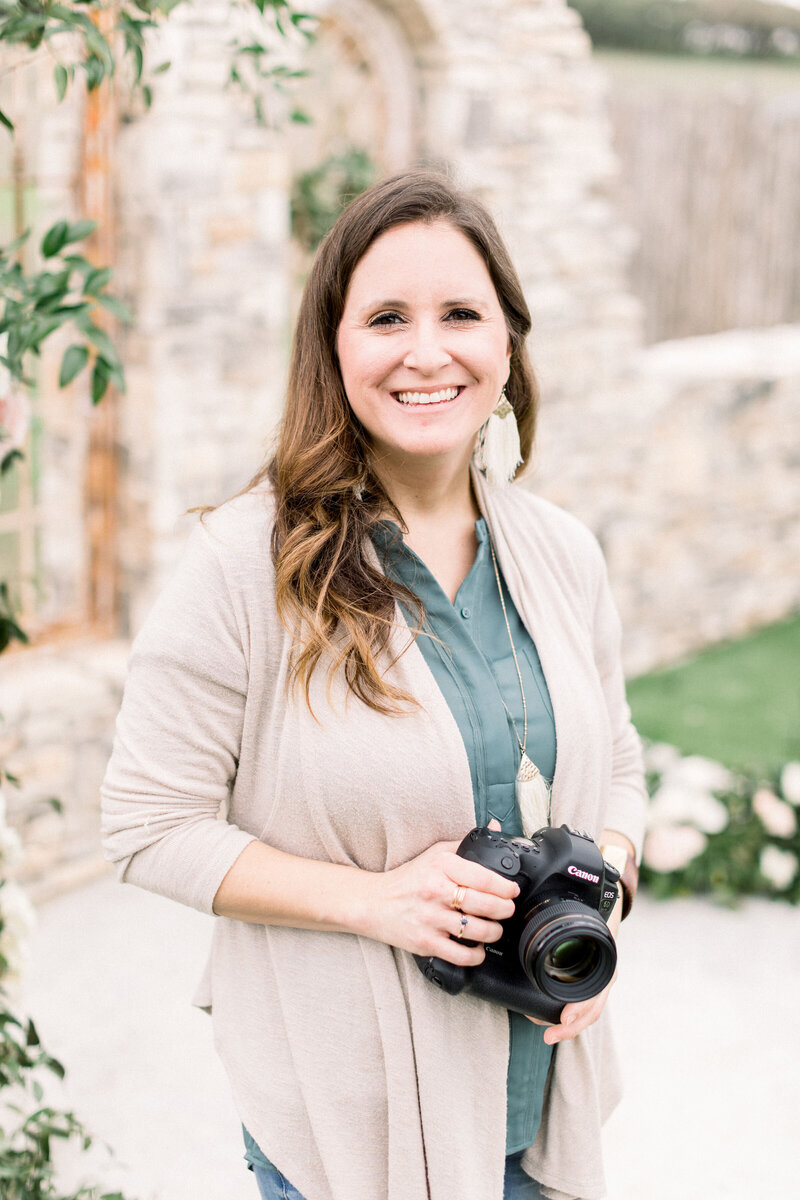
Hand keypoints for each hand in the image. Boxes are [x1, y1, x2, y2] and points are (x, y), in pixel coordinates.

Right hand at [365, 832, 519, 966]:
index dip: (506, 888)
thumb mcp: (435, 854)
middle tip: (507, 910)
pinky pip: (461, 955)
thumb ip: (465, 843)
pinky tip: (477, 947)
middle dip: (505, 910)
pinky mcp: (426, 942)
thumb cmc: (409, 878)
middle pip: (486, 905)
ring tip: (495, 928)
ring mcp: (431, 918)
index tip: (512, 891)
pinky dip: (476, 954)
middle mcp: (436, 891)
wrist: (374, 902)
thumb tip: (494, 827)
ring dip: (495, 932)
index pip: (485, 878)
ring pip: (478, 931)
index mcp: (442, 866)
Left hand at [528, 898, 622, 1044]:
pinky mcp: (587, 986)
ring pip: (585, 1014)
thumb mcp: (591, 918)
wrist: (609, 912)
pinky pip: (580, 1008)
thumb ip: (578, 921)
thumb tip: (553, 915)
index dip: (579, 1010)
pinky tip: (552, 1021)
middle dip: (569, 1028)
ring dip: (566, 1027)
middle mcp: (603, 980)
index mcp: (606, 967)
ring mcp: (596, 985)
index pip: (595, 996)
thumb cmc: (597, 915)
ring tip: (548, 1034)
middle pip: (589, 1013)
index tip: (564, 1017)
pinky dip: (567, 1018)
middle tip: (549, 1035)